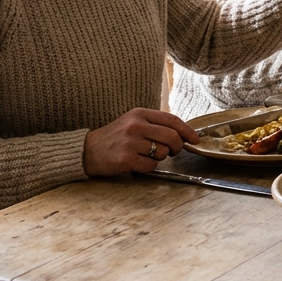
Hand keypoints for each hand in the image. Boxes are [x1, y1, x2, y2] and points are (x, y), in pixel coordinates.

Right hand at [82, 107, 198, 176]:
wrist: (86, 151)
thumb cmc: (114, 138)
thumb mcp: (132, 122)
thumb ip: (154, 124)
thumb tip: (182, 133)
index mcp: (139, 113)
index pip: (171, 119)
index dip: (187, 130)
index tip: (195, 139)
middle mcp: (135, 125)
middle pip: (172, 136)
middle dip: (178, 147)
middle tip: (174, 152)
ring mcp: (130, 142)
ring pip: (163, 152)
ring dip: (160, 157)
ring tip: (147, 155)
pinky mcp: (125, 158)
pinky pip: (151, 165)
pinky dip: (149, 167)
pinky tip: (138, 163)